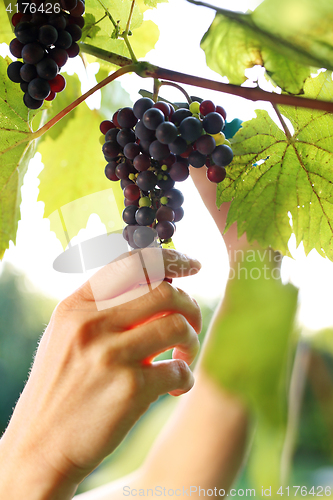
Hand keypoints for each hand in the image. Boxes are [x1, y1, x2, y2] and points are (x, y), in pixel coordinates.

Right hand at [0, 248, 201, 497]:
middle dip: (190, 305)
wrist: (40, 446)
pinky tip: (175, 387)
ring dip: (192, 341)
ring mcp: (111, 355)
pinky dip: (186, 377)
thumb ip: (103, 308)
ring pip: (178, 325)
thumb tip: (158, 285)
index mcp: (76, 306)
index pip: (132, 263)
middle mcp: (92, 324)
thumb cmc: (61, 386)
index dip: (170, 258)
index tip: (193, 265)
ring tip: (183, 357)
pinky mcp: (130, 389)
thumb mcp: (67, 335)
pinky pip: (179, 369)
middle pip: (164, 291)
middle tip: (191, 324)